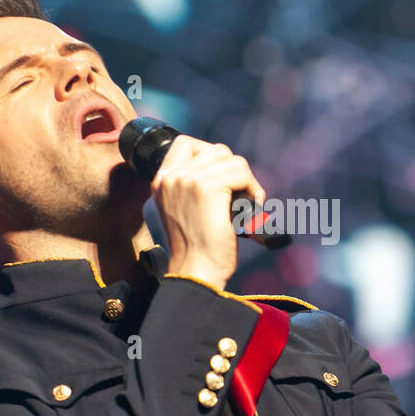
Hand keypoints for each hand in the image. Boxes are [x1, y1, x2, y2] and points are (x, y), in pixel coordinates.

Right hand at [152, 135, 265, 290]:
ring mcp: (187, 179)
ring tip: (245, 204)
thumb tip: (227, 169)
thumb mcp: (184, 210)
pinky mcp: (207, 187)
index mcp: (161, 181)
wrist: (196, 272)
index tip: (224, 181)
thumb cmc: (197, 249)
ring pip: (232, 159)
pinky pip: (241, 172)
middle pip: (216, 150)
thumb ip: (192, 186)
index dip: (211, 156)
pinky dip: (253, 188)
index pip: (186, 144)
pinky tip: (251, 206)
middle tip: (240, 196)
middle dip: (234, 171)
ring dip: (246, 181)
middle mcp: (171, 177)